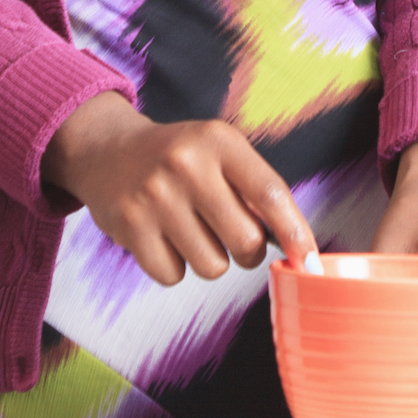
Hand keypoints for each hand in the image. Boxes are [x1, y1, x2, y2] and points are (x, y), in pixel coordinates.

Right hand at [42, 93, 314, 284]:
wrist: (109, 151)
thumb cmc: (180, 158)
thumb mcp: (219, 151)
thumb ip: (255, 189)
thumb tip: (296, 246)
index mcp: (219, 141)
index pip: (270, 193)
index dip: (296, 233)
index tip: (308, 262)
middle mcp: (187, 165)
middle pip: (245, 241)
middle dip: (247, 251)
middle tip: (232, 237)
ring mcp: (156, 197)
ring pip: (212, 266)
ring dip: (210, 259)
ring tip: (191, 230)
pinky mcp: (130, 227)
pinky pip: (173, 276)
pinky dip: (174, 266)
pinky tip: (163, 237)